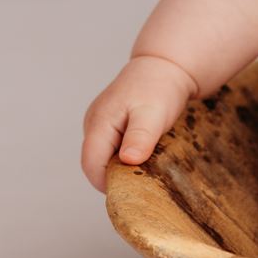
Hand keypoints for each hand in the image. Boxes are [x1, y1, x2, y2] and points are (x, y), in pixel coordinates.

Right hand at [80, 54, 199, 192]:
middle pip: (95, 164)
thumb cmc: (161, 88)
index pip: (91, 166)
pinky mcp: (108, 124)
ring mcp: (99, 123)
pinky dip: (124, 156)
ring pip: (103, 157)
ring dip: (121, 167)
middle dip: (115, 177)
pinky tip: (144, 153)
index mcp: (99, 123)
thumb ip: (140, 137)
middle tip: (144, 181)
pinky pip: (110, 149)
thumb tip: (127, 161)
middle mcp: (93, 124)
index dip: (108, 183)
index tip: (134, 191)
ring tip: (146, 166)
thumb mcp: (154, 114)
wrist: (166, 65)